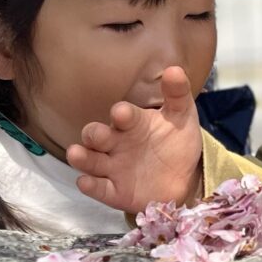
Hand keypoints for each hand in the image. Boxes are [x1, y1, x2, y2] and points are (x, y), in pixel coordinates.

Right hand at [65, 65, 203, 211]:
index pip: (123, 115)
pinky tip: (85, 182)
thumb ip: (177, 94)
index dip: (121, 114)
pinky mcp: (115, 191)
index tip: (122, 113)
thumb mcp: (182, 117)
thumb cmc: (177, 141)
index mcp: (132, 123)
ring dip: (81, 157)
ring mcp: (113, 168)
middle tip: (97, 136)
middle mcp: (116, 143)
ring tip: (75, 154)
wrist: (185, 178)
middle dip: (94, 134)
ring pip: (90, 161)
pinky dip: (90, 186)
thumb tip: (174, 69)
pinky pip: (99, 189)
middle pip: (96, 136)